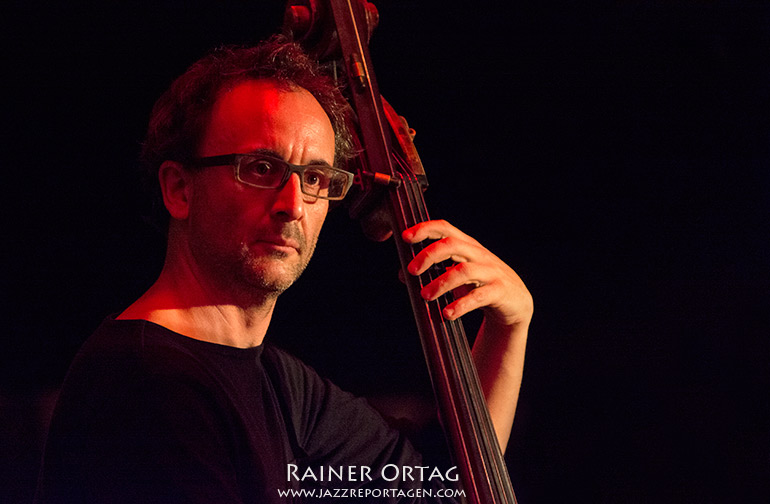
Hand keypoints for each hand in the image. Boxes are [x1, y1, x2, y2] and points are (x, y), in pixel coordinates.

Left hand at [402, 220, 532, 328]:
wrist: (515, 303)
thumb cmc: (480, 285)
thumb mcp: (456, 275)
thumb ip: (432, 271)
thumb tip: (402, 273)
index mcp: (467, 246)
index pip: (445, 228)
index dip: (425, 229)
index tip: (406, 237)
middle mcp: (479, 255)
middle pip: (452, 245)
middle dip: (429, 255)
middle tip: (412, 270)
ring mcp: (491, 272)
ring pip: (464, 271)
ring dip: (441, 283)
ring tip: (425, 296)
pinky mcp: (500, 291)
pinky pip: (478, 297)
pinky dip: (461, 305)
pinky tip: (447, 313)